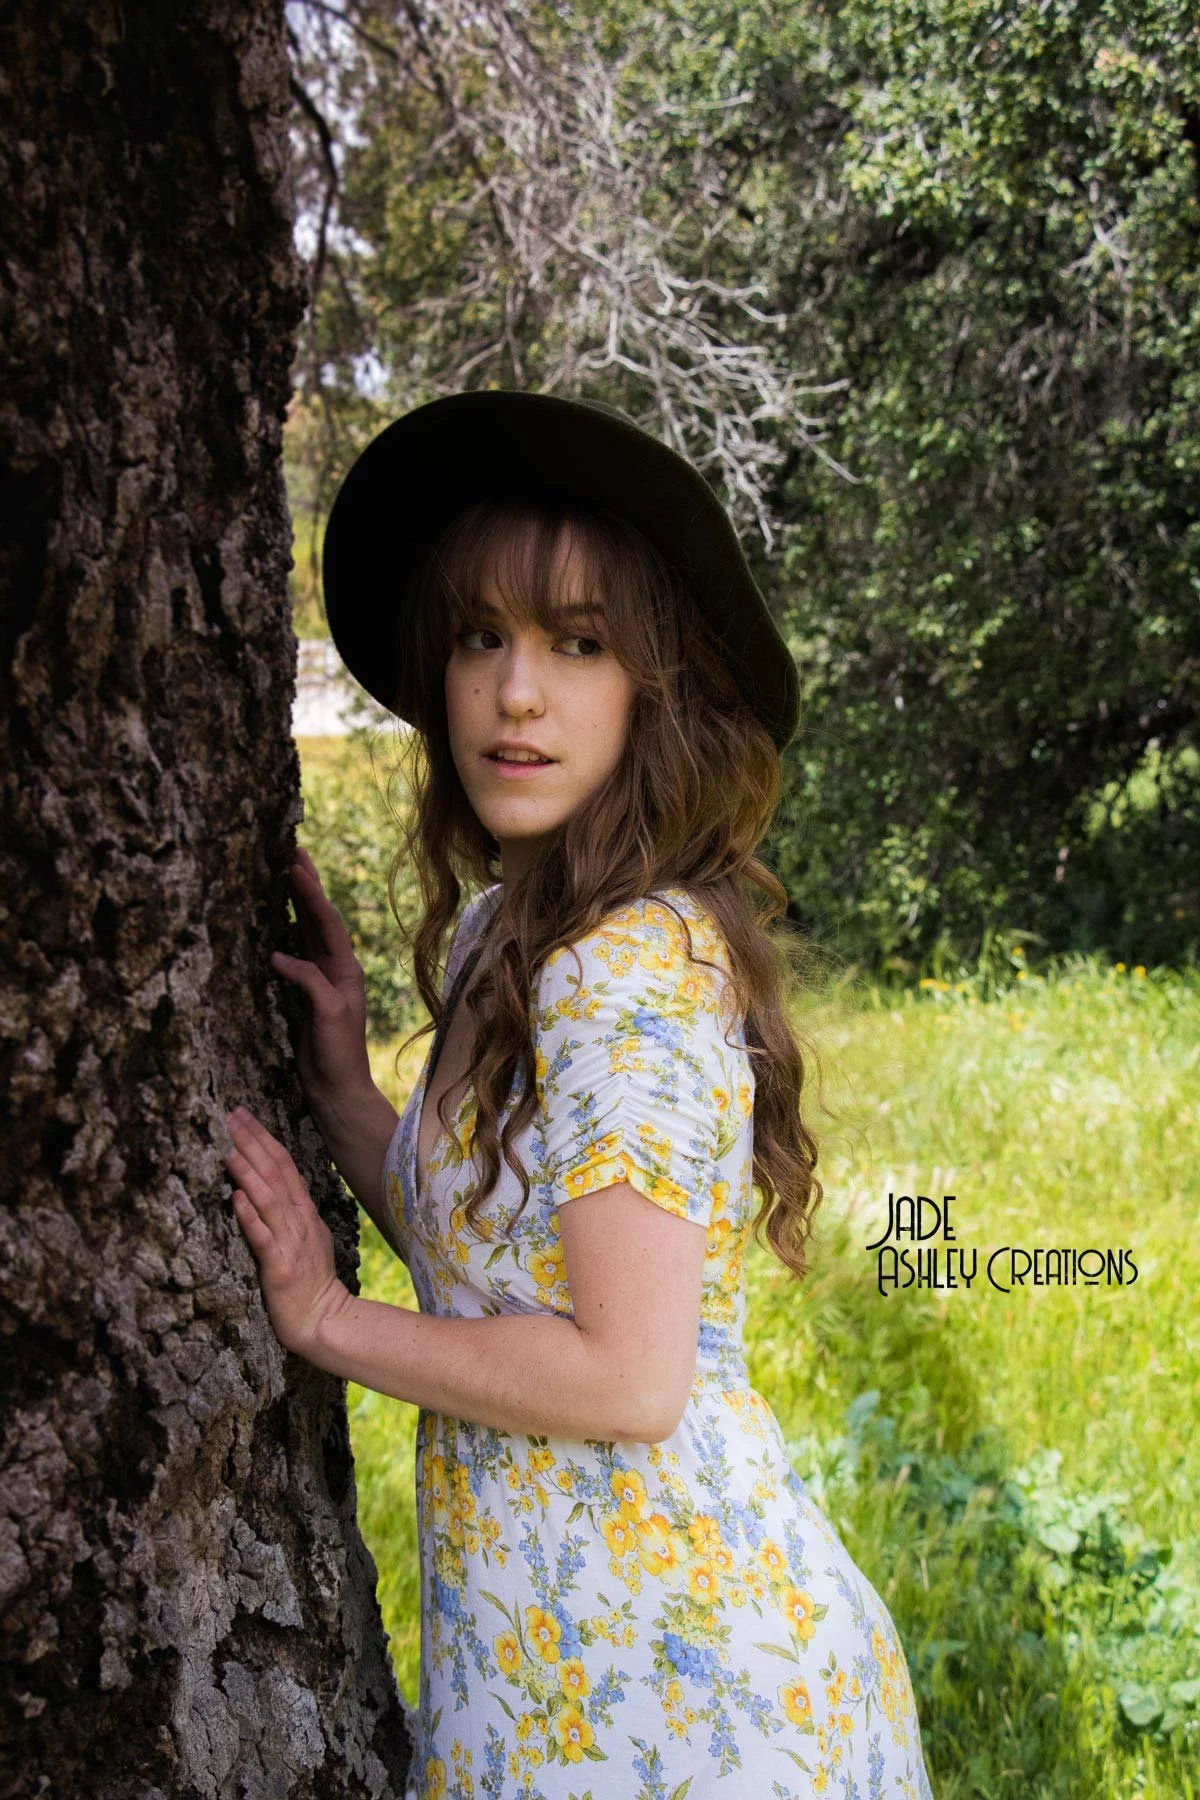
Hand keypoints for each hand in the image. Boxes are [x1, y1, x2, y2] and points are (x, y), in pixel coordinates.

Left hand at [224, 1104, 350, 1357]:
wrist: (325, 1320)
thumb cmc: (311, 1281)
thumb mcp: (308, 1237)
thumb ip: (292, 1211)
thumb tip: (275, 1184)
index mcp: (304, 1211)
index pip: (284, 1164)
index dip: (263, 1138)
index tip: (242, 1115)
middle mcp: (299, 1220)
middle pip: (276, 1173)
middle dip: (253, 1142)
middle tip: (231, 1117)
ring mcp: (291, 1242)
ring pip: (269, 1199)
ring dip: (249, 1173)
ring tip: (229, 1150)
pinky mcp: (280, 1267)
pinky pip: (263, 1238)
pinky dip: (250, 1216)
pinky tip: (236, 1198)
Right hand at [271, 844, 373, 1111]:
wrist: (335, 1090)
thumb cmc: (339, 1054)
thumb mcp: (329, 1014)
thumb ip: (309, 982)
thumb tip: (276, 955)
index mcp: (345, 969)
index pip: (327, 922)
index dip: (312, 893)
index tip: (295, 864)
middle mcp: (334, 969)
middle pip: (317, 919)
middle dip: (305, 886)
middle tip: (292, 852)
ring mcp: (317, 980)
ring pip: (304, 933)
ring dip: (294, 905)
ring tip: (281, 875)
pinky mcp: (300, 994)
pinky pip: (291, 955)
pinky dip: (280, 934)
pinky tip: (268, 922)